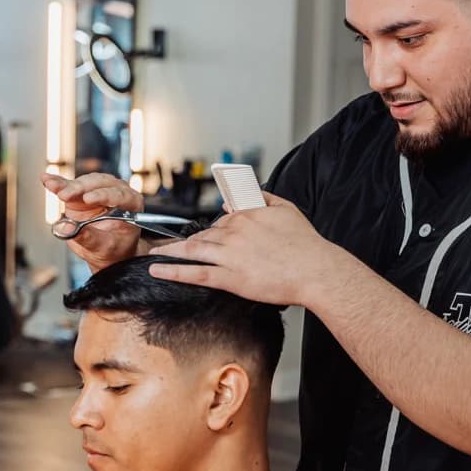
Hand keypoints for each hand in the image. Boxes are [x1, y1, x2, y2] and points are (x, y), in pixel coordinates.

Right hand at [42, 172, 143, 270]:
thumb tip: (67, 228)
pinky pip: (69, 185)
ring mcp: (99, 189)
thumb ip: (87, 237)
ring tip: (53, 187)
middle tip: (65, 195)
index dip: (102, 195)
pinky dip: (57, 183)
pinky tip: (46, 179)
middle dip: (80, 188)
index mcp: (131, 203)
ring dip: (67, 185)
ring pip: (83, 182)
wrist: (107, 251)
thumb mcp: (103, 247)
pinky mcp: (82, 192)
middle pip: (99, 183)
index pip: (118, 194)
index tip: (87, 199)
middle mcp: (117, 191)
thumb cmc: (113, 248)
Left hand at [149, 193, 335, 304]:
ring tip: (154, 254)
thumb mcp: (286, 209)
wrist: (315, 270)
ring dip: (170, 251)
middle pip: (205, 234)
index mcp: (247, 213)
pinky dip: (174, 270)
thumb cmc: (305, 243)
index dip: (216, 228)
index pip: (223, 218)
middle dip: (188, 241)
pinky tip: (158, 269)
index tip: (210, 234)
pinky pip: (195, 273)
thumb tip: (243, 193)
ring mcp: (229, 255)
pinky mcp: (230, 278)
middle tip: (172, 247)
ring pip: (193, 249)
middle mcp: (234, 231)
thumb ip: (261, 197)